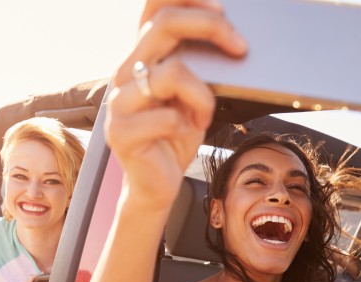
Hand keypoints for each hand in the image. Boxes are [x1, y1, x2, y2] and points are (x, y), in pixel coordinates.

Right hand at [105, 0, 246, 208]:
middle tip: (240, 46)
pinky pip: (168, 117)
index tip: (223, 9)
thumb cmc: (175, 137)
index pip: (154, 7)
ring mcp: (120, 102)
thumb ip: (195, 65)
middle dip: (211, 28)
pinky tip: (187, 133)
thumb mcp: (191, 94)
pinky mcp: (121, 133)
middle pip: (164, 25)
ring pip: (172, 72)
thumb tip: (230, 36)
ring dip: (202, 95)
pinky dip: (188, 126)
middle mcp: (125, 73)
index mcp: (141, 58)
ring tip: (203, 114)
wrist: (156, 185)